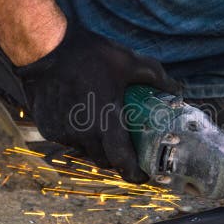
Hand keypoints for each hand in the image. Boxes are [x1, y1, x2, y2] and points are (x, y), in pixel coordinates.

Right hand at [15, 19, 180, 182]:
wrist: (46, 48)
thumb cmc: (89, 54)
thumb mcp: (129, 62)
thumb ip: (155, 78)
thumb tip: (177, 90)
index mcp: (105, 120)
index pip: (122, 160)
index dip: (134, 173)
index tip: (144, 176)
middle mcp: (83, 132)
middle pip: (104, 160)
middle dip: (117, 158)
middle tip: (125, 146)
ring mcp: (63, 132)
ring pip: (85, 150)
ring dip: (96, 146)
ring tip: (102, 127)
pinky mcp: (47, 128)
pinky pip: (67, 140)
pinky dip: (77, 135)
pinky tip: (80, 117)